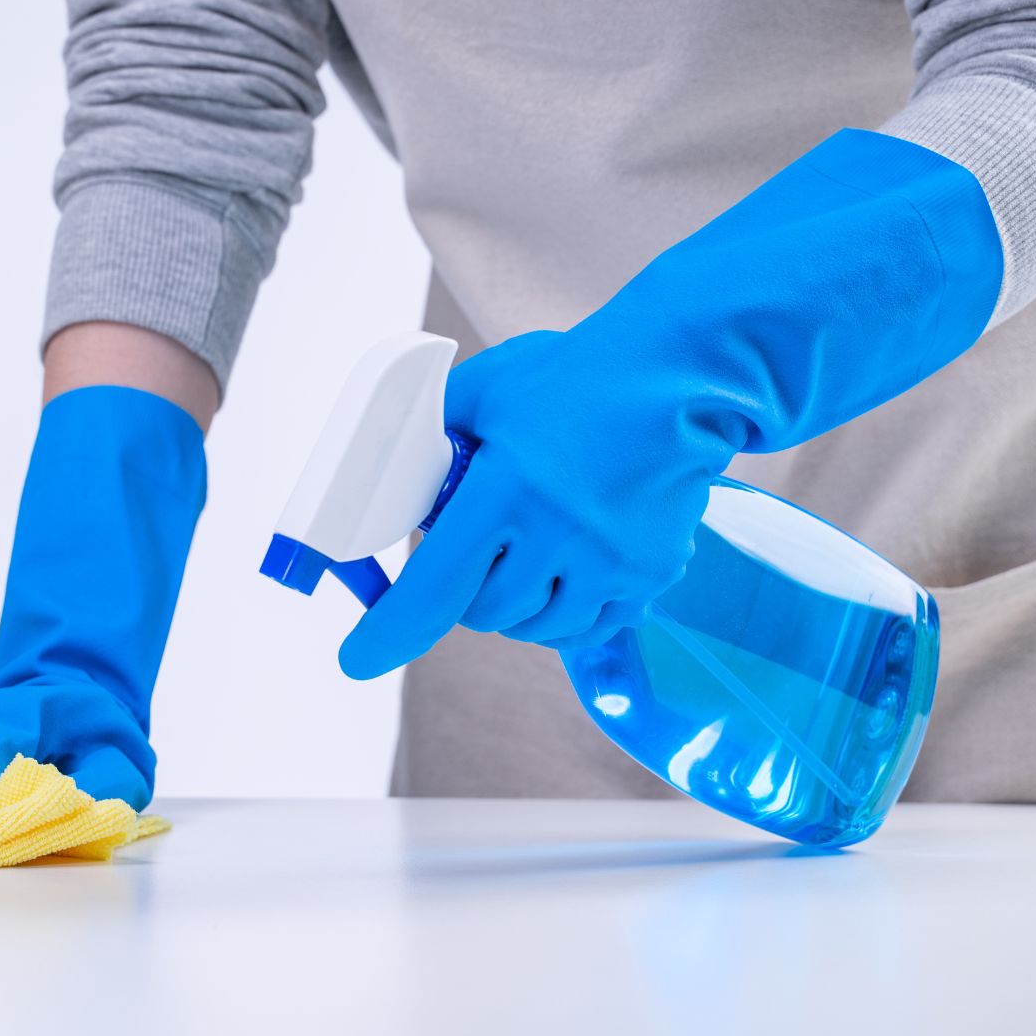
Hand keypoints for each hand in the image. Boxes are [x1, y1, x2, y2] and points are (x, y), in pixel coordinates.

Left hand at [338, 327, 716, 675]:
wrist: (678, 376)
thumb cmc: (573, 377)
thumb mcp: (486, 391)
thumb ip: (435, 432)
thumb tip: (393, 471)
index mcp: (506, 490)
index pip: (435, 585)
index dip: (391, 630)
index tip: (358, 660)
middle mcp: (560, 534)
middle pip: (485, 612)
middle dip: (468, 592)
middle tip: (479, 551)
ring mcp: (611, 560)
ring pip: (538, 627)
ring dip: (520, 607)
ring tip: (529, 555)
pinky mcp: (650, 573)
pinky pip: (592, 626)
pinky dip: (569, 613)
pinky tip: (569, 570)